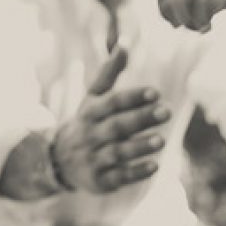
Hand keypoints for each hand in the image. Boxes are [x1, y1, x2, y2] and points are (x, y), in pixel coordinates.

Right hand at [51, 47, 171, 192]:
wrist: (59, 161)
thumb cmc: (86, 122)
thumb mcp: (93, 97)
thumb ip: (110, 73)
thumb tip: (125, 43)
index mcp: (90, 112)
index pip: (112, 103)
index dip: (133, 97)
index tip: (156, 92)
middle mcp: (90, 135)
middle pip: (116, 126)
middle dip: (141, 119)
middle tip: (167, 111)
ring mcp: (93, 159)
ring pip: (117, 152)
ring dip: (139, 147)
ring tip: (162, 140)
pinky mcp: (99, 181)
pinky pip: (117, 177)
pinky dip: (135, 172)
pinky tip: (154, 166)